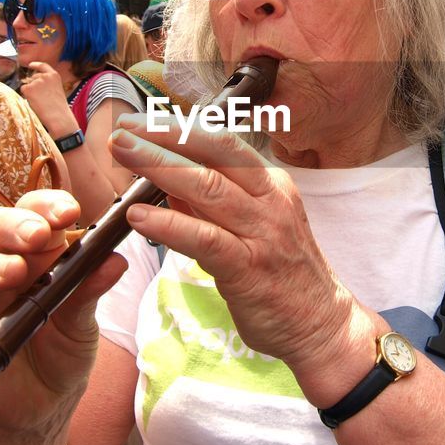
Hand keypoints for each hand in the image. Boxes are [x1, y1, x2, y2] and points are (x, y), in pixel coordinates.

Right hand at [0, 189, 127, 434]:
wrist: (48, 404)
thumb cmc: (63, 349)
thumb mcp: (83, 322)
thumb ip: (90, 290)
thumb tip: (115, 260)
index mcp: (30, 255)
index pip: (30, 215)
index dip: (45, 207)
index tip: (70, 212)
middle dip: (13, 227)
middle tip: (40, 235)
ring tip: (14, 272)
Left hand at [20, 62, 79, 136]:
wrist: (58, 116)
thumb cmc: (58, 108)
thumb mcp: (57, 90)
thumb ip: (47, 84)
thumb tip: (34, 84)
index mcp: (54, 75)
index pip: (43, 66)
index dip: (36, 65)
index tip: (31, 65)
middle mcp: (45, 76)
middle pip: (33, 78)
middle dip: (33, 86)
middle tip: (41, 98)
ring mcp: (36, 81)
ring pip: (27, 85)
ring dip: (30, 92)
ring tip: (40, 102)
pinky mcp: (28, 88)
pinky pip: (23, 91)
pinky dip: (26, 97)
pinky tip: (35, 102)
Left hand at [109, 114, 360, 381]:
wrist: (321, 325)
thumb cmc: (283, 277)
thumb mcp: (251, 229)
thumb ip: (211, 205)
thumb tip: (166, 182)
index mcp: (270, 185)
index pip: (222, 143)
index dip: (179, 128)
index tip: (140, 120)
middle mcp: (269, 200)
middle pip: (215, 152)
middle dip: (166, 134)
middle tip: (124, 126)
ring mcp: (262, 232)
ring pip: (208, 187)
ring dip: (159, 166)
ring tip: (123, 153)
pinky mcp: (250, 268)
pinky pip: (205, 239)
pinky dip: (168, 225)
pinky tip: (138, 216)